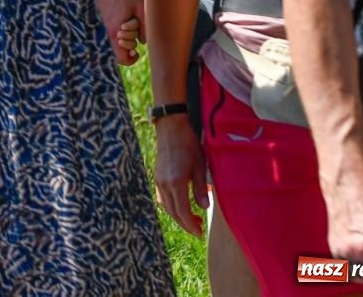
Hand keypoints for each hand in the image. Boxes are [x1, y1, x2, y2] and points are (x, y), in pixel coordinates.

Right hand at [89, 0, 145, 64]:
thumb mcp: (141, 8)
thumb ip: (144, 28)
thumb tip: (143, 42)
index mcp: (115, 31)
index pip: (121, 59)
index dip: (131, 58)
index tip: (137, 51)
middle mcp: (105, 29)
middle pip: (118, 48)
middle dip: (129, 41)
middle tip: (134, 26)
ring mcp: (100, 22)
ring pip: (114, 36)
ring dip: (124, 31)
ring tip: (129, 16)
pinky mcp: (99, 14)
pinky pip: (110, 26)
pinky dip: (118, 23)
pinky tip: (123, 11)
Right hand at [153, 116, 208, 236]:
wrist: (171, 129)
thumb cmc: (189, 145)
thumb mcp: (200, 167)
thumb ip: (200, 188)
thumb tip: (204, 208)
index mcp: (176, 183)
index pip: (183, 212)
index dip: (192, 225)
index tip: (200, 233)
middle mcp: (164, 185)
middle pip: (173, 212)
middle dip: (185, 224)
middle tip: (198, 230)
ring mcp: (158, 181)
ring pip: (167, 207)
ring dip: (178, 216)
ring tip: (192, 220)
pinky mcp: (157, 177)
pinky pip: (163, 199)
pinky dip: (172, 207)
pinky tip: (181, 206)